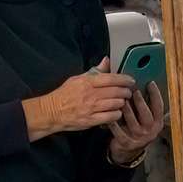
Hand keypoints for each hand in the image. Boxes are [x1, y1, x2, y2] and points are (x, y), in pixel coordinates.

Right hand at [22, 66, 139, 138]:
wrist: (52, 111)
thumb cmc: (64, 95)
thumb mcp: (77, 78)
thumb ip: (94, 71)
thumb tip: (106, 60)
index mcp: (87, 82)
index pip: (112, 78)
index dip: (125, 79)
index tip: (131, 80)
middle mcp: (91, 94)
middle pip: (117, 91)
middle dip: (126, 92)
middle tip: (128, 92)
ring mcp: (91, 108)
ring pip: (116, 104)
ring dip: (122, 103)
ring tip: (122, 102)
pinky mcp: (91, 120)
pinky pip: (111, 117)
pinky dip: (117, 114)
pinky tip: (116, 112)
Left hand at [108, 86, 169, 163]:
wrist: (128, 151)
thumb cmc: (137, 128)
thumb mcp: (146, 119)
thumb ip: (147, 105)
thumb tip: (143, 84)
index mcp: (158, 123)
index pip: (159, 107)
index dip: (155, 94)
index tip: (150, 82)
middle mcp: (151, 132)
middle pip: (146, 114)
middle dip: (140, 101)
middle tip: (133, 89)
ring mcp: (138, 138)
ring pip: (132, 121)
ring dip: (126, 108)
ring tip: (121, 98)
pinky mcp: (126, 143)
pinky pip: (118, 130)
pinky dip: (114, 121)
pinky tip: (110, 113)